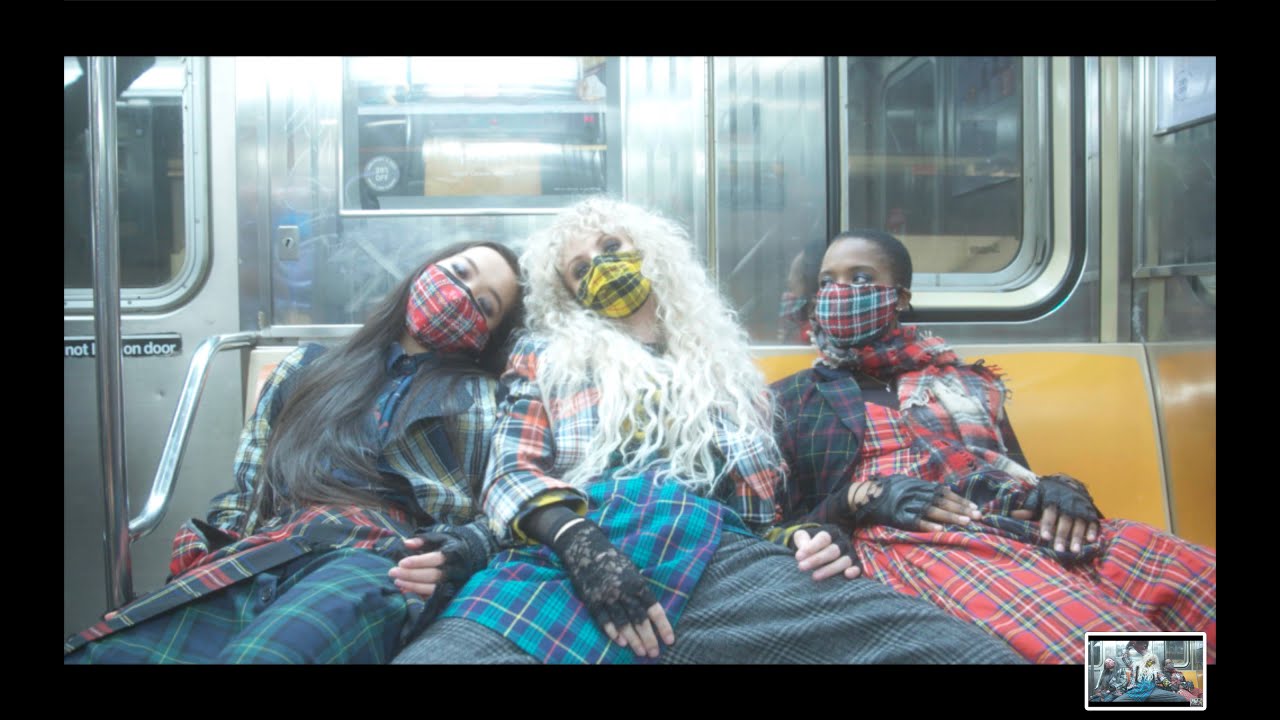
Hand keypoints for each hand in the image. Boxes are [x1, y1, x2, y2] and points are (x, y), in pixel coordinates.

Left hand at [392, 527, 492, 599]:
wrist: (471, 555)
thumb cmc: (449, 545)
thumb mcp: (440, 537)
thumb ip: (423, 540)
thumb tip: (407, 543)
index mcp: (454, 553)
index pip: (435, 559)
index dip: (418, 562)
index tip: (401, 563)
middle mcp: (456, 570)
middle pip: (432, 575)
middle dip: (411, 575)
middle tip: (392, 572)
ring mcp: (455, 583)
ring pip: (433, 588)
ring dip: (413, 586)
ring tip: (397, 581)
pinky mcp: (452, 592)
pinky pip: (434, 596)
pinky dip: (418, 594)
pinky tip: (405, 589)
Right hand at [552, 519, 674, 658]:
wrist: (585, 548)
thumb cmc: (612, 559)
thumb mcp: (632, 569)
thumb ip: (640, 589)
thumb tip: (651, 610)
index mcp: (637, 583)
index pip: (654, 609)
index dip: (663, 626)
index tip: (670, 641)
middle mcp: (623, 591)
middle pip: (639, 619)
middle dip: (649, 638)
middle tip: (655, 653)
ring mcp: (607, 596)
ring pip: (623, 623)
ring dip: (633, 640)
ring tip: (641, 652)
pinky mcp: (592, 600)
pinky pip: (603, 620)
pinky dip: (612, 632)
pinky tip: (620, 642)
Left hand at [793, 527, 859, 579]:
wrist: (820, 549)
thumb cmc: (809, 543)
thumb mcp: (803, 537)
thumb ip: (801, 540)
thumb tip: (802, 552)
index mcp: (831, 532)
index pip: (824, 538)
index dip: (812, 547)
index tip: (798, 556)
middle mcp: (842, 542)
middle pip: (833, 550)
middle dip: (817, 560)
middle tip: (801, 567)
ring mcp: (850, 553)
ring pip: (844, 560)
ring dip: (829, 569)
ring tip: (814, 577)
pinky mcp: (856, 564)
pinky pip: (859, 568)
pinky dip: (854, 571)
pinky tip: (847, 575)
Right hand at [849, 476, 979, 531]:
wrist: (862, 495)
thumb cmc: (885, 490)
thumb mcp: (905, 482)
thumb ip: (922, 487)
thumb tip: (943, 490)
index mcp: (917, 484)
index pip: (944, 492)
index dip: (960, 500)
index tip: (974, 508)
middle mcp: (914, 492)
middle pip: (942, 501)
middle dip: (961, 509)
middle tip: (977, 517)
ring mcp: (905, 504)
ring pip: (932, 510)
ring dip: (950, 516)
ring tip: (966, 523)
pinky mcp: (897, 516)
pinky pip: (914, 521)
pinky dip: (927, 525)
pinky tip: (940, 529)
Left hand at [1011, 473, 1100, 552]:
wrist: (1068, 482)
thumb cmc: (1048, 494)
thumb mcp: (1037, 497)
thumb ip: (1028, 507)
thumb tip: (1012, 515)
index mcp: (1052, 500)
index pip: (1049, 514)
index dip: (1047, 525)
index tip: (1045, 537)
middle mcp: (1067, 504)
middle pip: (1065, 521)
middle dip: (1062, 535)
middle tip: (1059, 550)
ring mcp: (1080, 508)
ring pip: (1079, 523)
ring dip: (1077, 537)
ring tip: (1074, 551)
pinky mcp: (1090, 512)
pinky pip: (1093, 522)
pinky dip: (1092, 530)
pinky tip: (1091, 540)